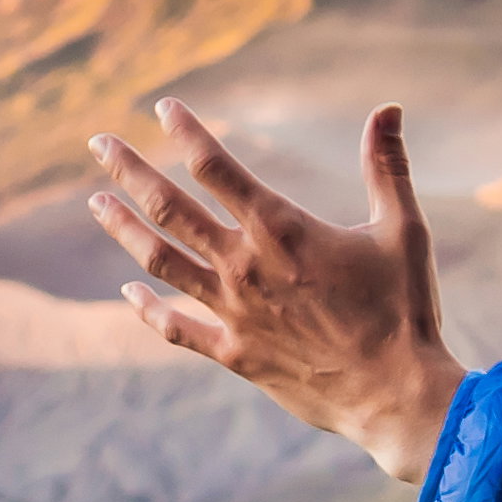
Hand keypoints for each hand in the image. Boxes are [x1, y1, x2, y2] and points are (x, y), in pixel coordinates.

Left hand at [86, 100, 464, 483]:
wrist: (395, 394)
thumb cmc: (404, 309)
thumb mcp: (403, 230)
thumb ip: (387, 166)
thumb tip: (388, 106)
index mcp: (282, 228)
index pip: (216, 166)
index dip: (185, 130)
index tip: (163, 106)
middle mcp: (245, 265)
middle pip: (169, 207)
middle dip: (129, 169)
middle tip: (97, 143)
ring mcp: (233, 312)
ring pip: (159, 261)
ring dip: (123, 228)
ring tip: (96, 202)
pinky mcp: (235, 354)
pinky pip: (176, 328)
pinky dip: (147, 310)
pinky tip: (128, 294)